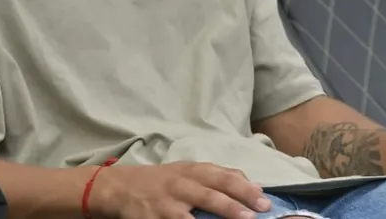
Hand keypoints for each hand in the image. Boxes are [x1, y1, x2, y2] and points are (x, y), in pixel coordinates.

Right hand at [91, 161, 271, 218]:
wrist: (119, 188)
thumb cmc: (161, 181)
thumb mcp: (187, 171)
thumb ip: (217, 176)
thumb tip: (253, 184)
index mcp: (191, 171)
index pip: (222, 176)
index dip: (244, 188)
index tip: (265, 200)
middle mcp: (179, 185)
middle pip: (210, 193)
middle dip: (234, 203)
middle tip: (257, 212)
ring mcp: (165, 205)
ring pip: (191, 214)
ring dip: (214, 218)